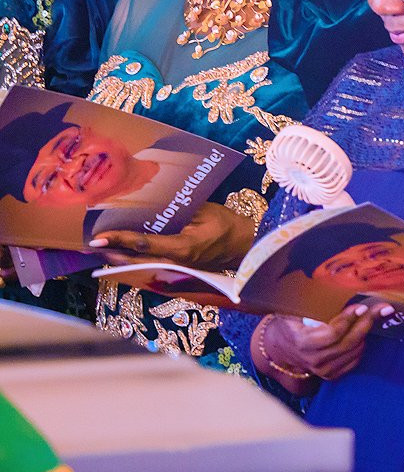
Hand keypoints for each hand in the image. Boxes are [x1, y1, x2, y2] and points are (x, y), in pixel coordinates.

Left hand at [91, 202, 253, 270]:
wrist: (245, 246)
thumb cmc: (227, 225)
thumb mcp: (204, 211)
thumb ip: (178, 210)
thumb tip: (151, 201)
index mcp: (183, 248)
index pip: (144, 244)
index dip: (120, 240)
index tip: (99, 237)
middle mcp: (175, 263)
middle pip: (135, 260)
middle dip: (112, 252)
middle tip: (91, 243)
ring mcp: (176, 270)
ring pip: (140, 266)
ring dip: (120, 257)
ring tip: (101, 248)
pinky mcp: (177, 270)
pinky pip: (149, 266)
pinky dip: (133, 259)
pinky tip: (122, 253)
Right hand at [253, 305, 384, 387]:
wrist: (281, 348)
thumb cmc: (289, 323)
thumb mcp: (292, 310)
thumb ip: (308, 301)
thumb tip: (327, 281)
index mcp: (302, 342)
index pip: (332, 334)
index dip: (348, 320)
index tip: (361, 306)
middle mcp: (313, 359)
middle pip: (347, 343)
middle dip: (366, 323)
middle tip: (380, 309)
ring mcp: (323, 370)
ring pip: (354, 351)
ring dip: (366, 333)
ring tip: (372, 316)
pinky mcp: (331, 375)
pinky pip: (355, 360)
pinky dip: (361, 345)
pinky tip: (362, 331)